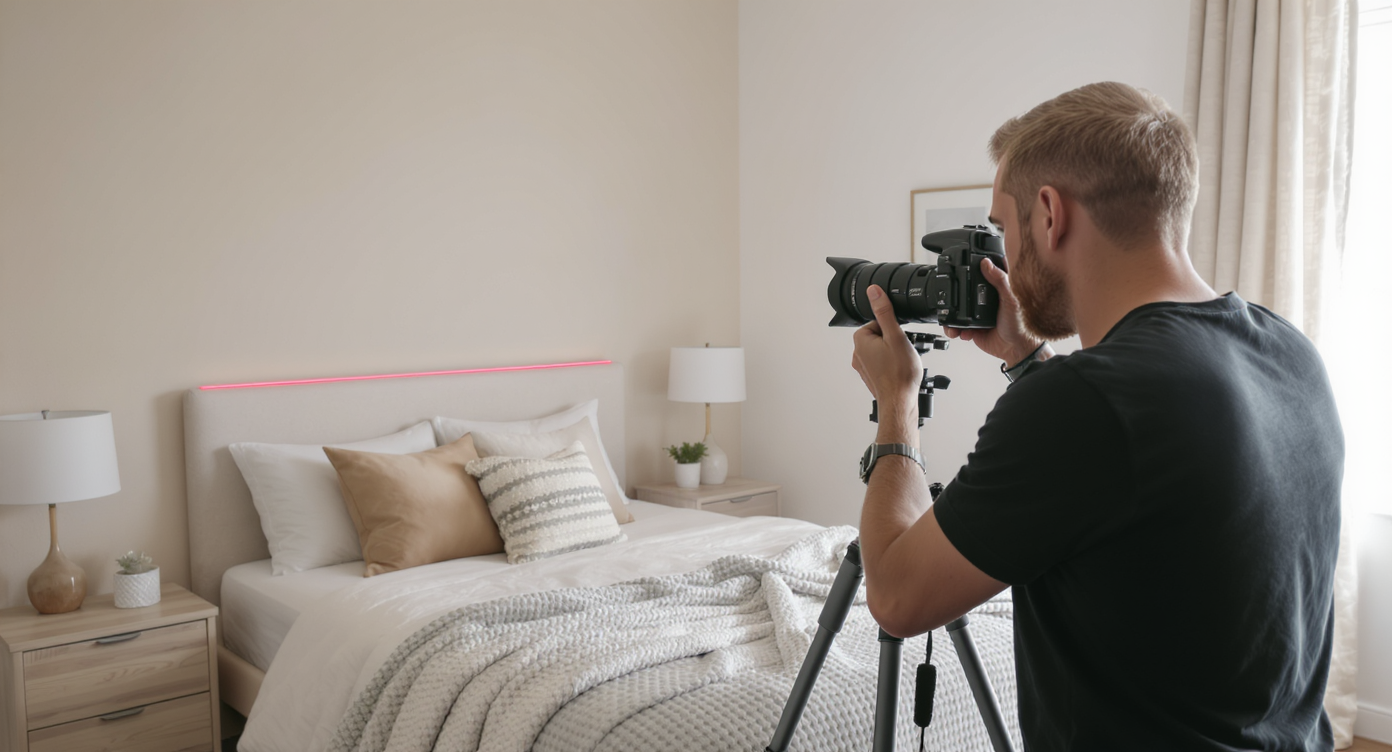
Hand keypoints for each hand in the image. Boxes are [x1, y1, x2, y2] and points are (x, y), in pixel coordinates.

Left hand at [852, 285, 922, 433]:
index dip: (893, 329)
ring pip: (883, 350)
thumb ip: (885, 312)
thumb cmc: (900, 373)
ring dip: (894, 354)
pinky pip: (883, 364)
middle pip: (881, 335)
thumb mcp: (895, 336)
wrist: (900, 401)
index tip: (899, 339)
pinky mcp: (871, 377)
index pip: (879, 322)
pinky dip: (892, 366)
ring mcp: (863, 367)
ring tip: (901, 364)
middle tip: (902, 353)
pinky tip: (899, 372)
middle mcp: (857, 354)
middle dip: (894, 341)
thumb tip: (874, 291)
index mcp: (860, 340)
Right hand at [943, 258, 1048, 365]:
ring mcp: (977, 313)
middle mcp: (986, 299)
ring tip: (954, 320)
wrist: (1015, 349)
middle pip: (965, 290)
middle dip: (955, 293)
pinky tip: (962, 331)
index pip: (983, 272)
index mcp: (997, 288)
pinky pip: (957, 326)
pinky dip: (955, 329)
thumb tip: (987, 263)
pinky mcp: (972, 327)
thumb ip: (1000, 280)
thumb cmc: (1021, 324)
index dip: (973, 266)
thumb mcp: (1011, 298)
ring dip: (952, 314)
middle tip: (952, 297)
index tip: (963, 263)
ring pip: (958, 308)